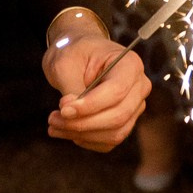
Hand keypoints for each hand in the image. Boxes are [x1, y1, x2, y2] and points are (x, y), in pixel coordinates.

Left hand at [42, 18, 148, 149]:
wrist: (79, 53)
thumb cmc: (74, 52)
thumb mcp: (65, 62)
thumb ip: (71, 87)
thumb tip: (71, 113)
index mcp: (129, 65)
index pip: (116, 92)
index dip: (90, 106)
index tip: (63, 109)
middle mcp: (139, 87)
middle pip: (118, 116)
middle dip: (82, 123)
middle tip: (53, 119)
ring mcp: (135, 106)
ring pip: (115, 133)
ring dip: (82, 134)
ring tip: (54, 126)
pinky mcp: (125, 121)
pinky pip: (110, 140)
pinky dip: (87, 140)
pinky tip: (67, 131)